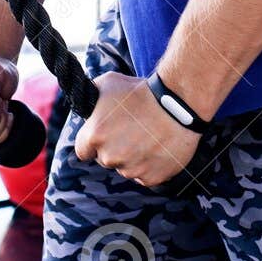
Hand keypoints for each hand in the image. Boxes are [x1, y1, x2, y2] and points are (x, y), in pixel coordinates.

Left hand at [74, 72, 200, 187]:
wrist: (178, 104)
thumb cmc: (142, 91)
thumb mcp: (109, 82)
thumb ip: (93, 95)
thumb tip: (87, 102)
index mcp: (95, 136)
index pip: (83, 151)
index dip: (93, 143)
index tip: (104, 136)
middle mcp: (110, 156)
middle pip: (105, 159)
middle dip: (114, 148)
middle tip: (130, 131)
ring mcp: (131, 169)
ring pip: (126, 168)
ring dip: (132, 158)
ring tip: (147, 137)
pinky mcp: (151, 178)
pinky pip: (145, 176)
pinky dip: (150, 166)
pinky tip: (157, 148)